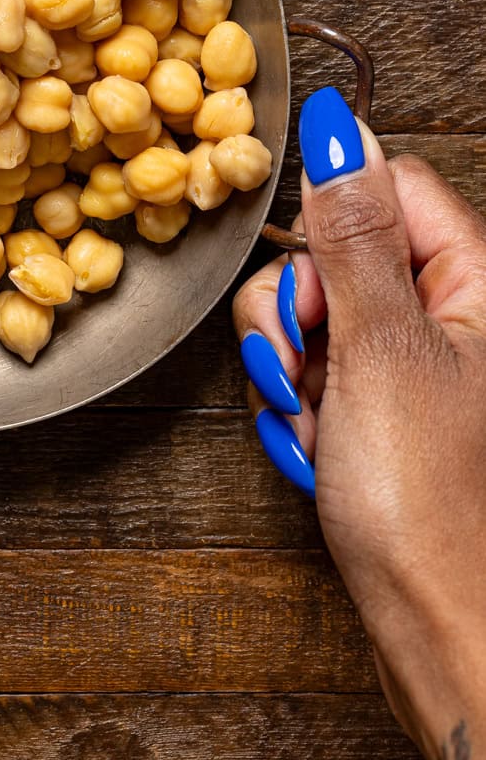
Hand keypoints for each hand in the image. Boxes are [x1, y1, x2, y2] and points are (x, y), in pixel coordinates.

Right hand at [234, 85, 485, 759]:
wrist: (435, 630)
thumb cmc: (428, 506)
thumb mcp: (380, 349)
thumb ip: (352, 234)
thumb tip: (338, 130)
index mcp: (475, 283)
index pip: (388, 190)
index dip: (332, 226)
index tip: (313, 287)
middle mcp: (448, 316)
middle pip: (338, 253)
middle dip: (298, 314)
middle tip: (311, 370)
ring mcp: (412, 366)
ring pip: (311, 315)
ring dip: (292, 369)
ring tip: (319, 424)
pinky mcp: (379, 409)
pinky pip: (311, 372)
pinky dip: (299, 407)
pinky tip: (320, 450)